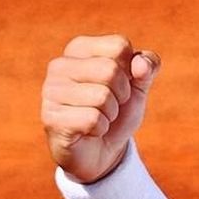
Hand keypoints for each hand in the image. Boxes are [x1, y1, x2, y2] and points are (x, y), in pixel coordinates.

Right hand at [40, 34, 161, 182]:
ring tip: (98, 118)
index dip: (130, 71)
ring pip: (102, 96)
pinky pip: (92, 120)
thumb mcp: (139, 87)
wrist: (102, 152)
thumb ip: (147, 67)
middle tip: (110, 106)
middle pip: (110, 70)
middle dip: (121, 95)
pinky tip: (88, 131)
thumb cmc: (117, 113)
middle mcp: (60, 65)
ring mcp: (51, 91)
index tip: (119, 86)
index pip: (119, 46)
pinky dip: (100, 129)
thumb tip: (141, 63)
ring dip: (110, 114)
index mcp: (79, 48)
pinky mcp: (51, 117)